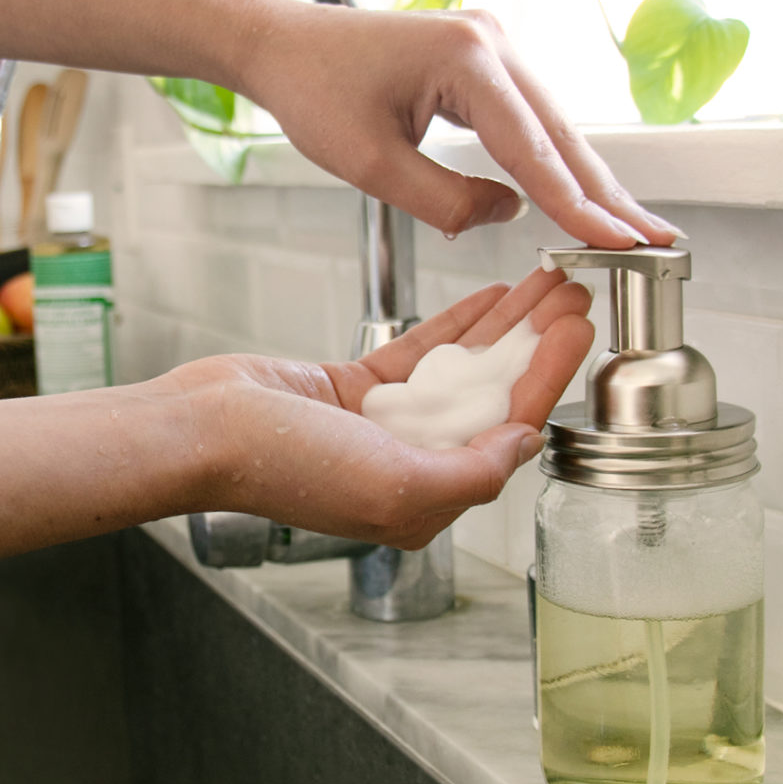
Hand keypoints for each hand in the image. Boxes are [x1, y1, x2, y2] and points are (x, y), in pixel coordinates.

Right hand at [164, 268, 592, 548]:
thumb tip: (524, 443)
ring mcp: (386, 423)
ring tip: (542, 286)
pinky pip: (421, 353)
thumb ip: (473, 472)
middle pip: (493, 394)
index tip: (578, 329)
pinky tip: (489, 298)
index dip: (548, 377)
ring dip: (504, 327)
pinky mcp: (360, 389)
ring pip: (462, 368)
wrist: (204, 429)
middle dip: (536, 344)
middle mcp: (413, 463)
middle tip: (572, 295)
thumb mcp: (394, 486)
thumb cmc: (284, 467)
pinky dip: (455, 324)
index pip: (507, 431)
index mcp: (426, 498)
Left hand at [241, 0, 682, 245]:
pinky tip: (581, 191)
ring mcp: (491, 46)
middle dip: (608, 194)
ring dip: (589, 179)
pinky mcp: (483, 60)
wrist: (286, 45)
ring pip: (555, 126)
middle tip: (656, 239)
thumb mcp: (371, 165)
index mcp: (467, 61)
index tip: (617, 243)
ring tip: (631, 225)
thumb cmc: (314, 93)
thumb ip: (446, 198)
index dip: (577, 206)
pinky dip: (556, 159)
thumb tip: (510, 210)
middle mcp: (491, 43)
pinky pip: (531, 118)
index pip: (534, 150)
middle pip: (563, 133)